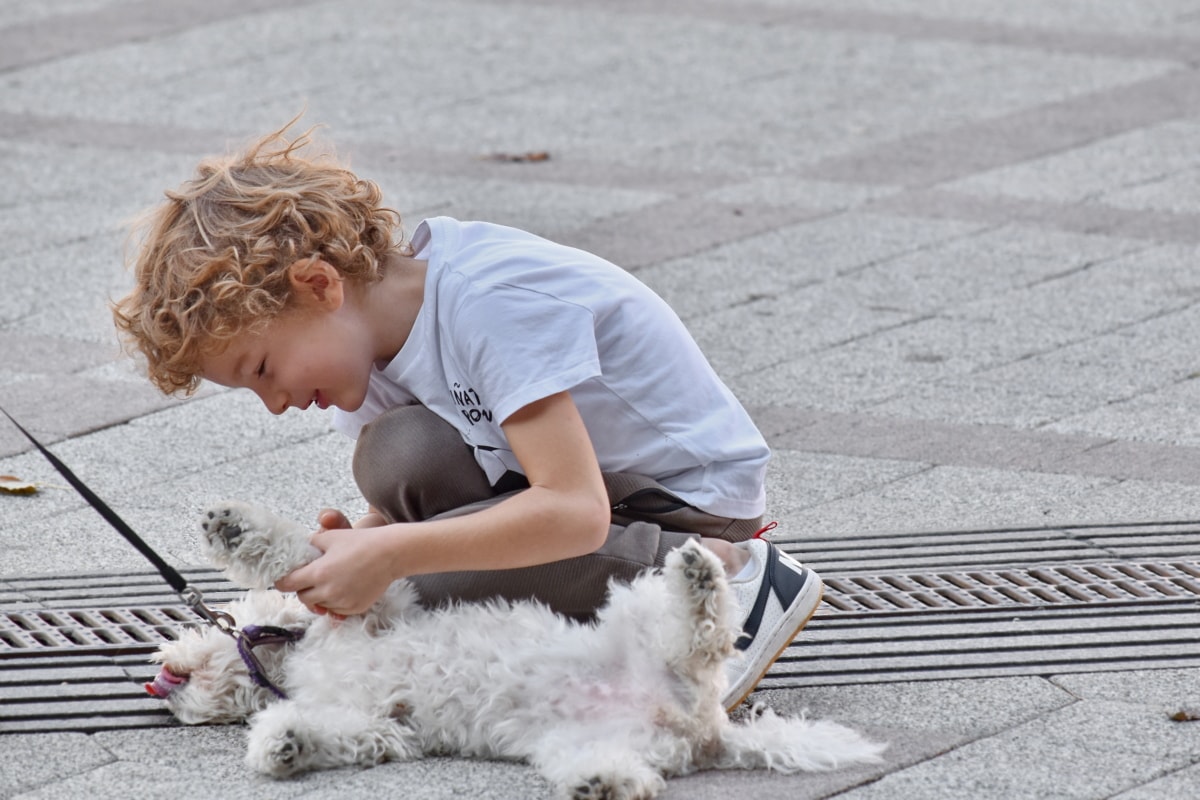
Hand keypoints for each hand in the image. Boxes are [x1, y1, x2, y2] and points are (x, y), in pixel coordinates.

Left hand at [274, 510, 398, 616]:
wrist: (391, 553)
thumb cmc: (361, 542)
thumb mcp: (331, 537)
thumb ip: (310, 544)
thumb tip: (298, 550)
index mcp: (319, 572)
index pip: (287, 584)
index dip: (283, 580)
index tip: (285, 578)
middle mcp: (328, 591)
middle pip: (303, 598)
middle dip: (303, 588)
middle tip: (312, 577)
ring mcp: (342, 602)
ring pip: (320, 605)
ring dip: (320, 596)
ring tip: (331, 581)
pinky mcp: (355, 608)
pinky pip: (336, 610)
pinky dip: (335, 602)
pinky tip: (343, 587)